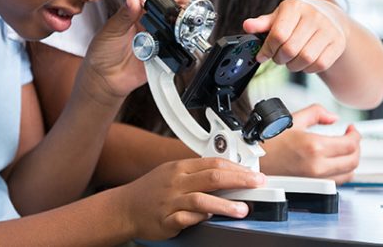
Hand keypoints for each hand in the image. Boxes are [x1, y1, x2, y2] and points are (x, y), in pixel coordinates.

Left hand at [82, 0, 189, 102]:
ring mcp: (160, 36)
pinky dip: (183, 39)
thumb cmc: (103, 52)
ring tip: (178, 16)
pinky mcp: (166, 52)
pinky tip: (180, 36)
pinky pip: (179, 44)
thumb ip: (124, 15)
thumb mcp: (111, 31)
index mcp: (138, 10)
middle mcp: (152, 21)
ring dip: (182, 16)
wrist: (106, 80)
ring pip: (179, 21)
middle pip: (172, 3)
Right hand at [117, 158, 264, 240]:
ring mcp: (171, 200)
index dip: (237, 168)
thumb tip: (228, 174)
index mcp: (182, 167)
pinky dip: (200, 218)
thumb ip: (198, 173)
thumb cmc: (153, 190)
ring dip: (225, 204)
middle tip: (257, 184)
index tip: (254, 173)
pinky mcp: (165, 220)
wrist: (124, 207)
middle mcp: (177, 181)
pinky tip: (210, 218)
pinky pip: (186, 218)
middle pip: (213, 176)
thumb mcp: (175, 173)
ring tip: (242, 209)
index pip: (215, 162)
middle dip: (239, 180)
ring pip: (202, 198)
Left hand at [243, 0, 346, 73]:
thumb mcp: (279, 17)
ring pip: (305, 59)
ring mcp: (329, 29)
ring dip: (293, 65)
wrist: (329, 17)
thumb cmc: (298, 18)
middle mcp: (314, 15)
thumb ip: (262, 23)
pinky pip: (320, 64)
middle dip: (279, 58)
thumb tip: (247, 26)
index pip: (278, 34)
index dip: (267, 49)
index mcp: (295, 6)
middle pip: (291, 49)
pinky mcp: (338, 43)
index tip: (262, 55)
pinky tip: (304, 62)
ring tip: (290, 60)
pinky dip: (308, 69)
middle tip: (277, 58)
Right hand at [260, 104, 359, 184]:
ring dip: (351, 160)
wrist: (254, 161)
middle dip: (356, 147)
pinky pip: (337, 182)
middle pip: (353, 160)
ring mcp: (315, 179)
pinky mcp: (312, 187)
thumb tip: (332, 117)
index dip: (355, 135)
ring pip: (348, 174)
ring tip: (345, 148)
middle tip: (351, 137)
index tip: (352, 129)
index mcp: (314, 146)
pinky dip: (341, 171)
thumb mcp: (293, 119)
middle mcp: (317, 166)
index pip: (350, 144)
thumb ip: (317, 113)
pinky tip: (335, 161)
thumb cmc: (268, 142)